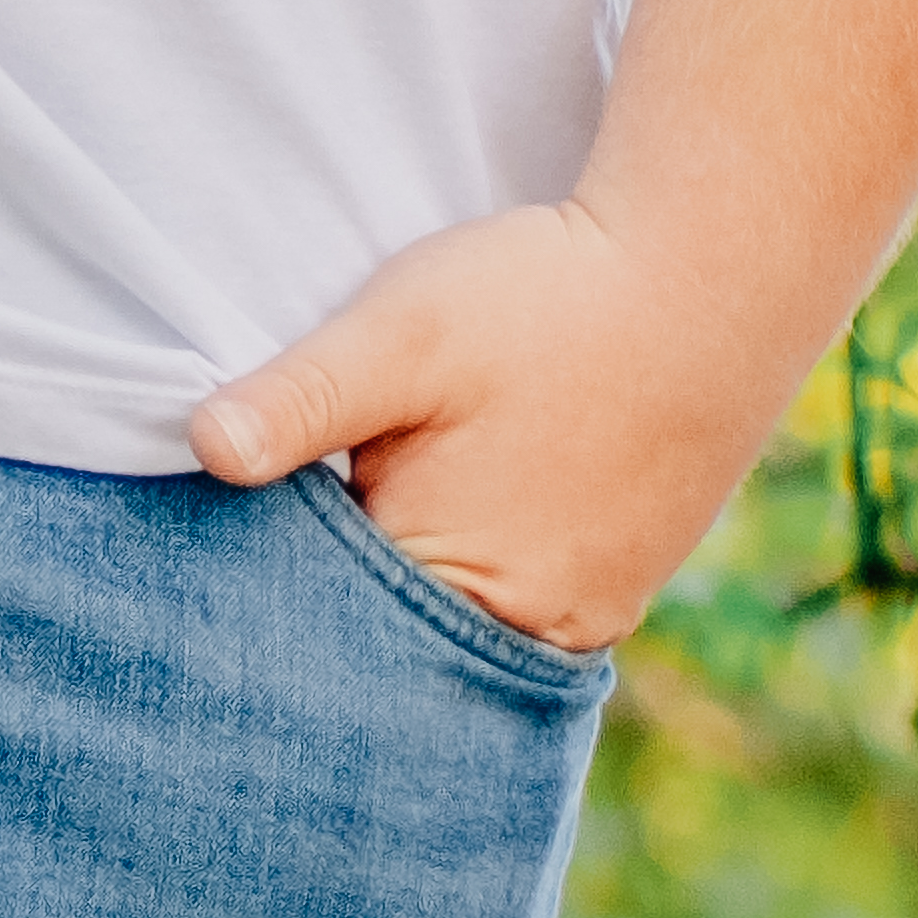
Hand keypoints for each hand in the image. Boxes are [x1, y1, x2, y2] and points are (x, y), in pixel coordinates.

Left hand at [185, 197, 784, 657]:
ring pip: (458, 625)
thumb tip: (202, 449)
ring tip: (388, 512)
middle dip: (338, 600)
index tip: (225, 547)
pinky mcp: (620, 587)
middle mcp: (528, 630)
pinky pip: (520, 605)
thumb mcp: (402, 335)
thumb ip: (300, 399)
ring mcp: (584, 618)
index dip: (267, 587)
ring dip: (413, 585)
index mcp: (456, 587)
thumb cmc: (550, 301)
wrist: (715, 273)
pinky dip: (478, 574)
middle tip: (299, 529)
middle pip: (393, 644)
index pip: (323, 630)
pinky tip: (458, 515)